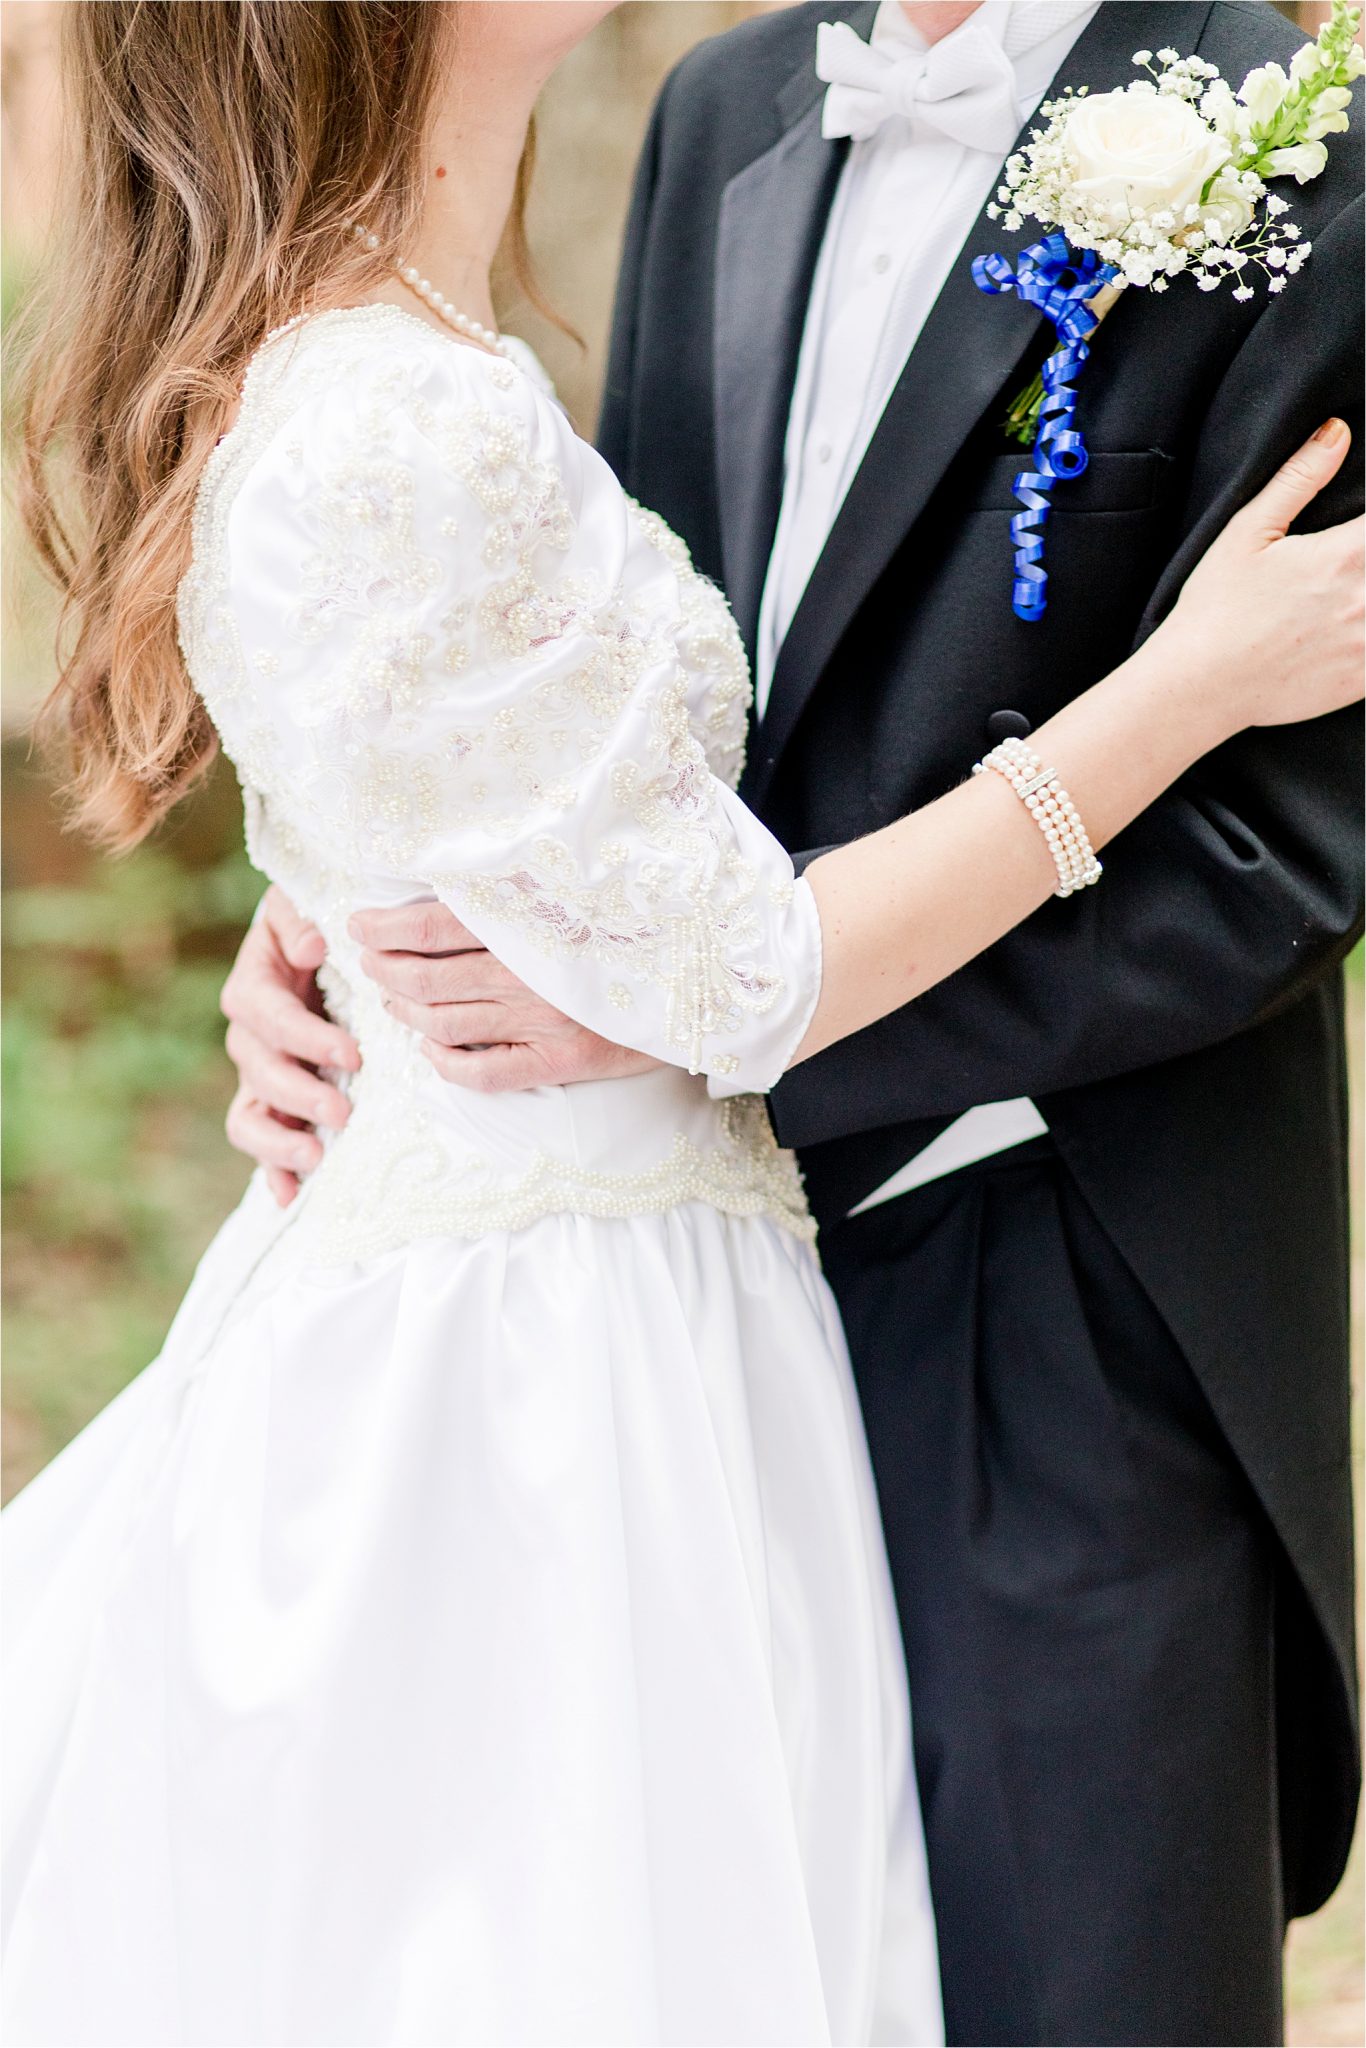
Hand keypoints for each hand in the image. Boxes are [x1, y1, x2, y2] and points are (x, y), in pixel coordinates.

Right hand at [221, 886, 360, 1205]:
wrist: (316, 946)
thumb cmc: (317, 923)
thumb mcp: (302, 907)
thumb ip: (300, 920)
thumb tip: (311, 946)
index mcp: (253, 986)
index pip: (270, 1017)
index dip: (307, 1038)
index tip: (353, 1054)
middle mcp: (249, 1036)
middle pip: (259, 1071)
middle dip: (301, 1094)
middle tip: (345, 1112)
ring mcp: (259, 1074)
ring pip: (249, 1115)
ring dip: (279, 1141)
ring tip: (316, 1156)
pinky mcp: (274, 1102)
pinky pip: (262, 1139)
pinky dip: (272, 1169)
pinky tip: (290, 1195)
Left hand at [347, 902, 659, 1091]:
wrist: (695, 985)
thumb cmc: (624, 937)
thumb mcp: (571, 901)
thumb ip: (514, 899)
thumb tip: (443, 899)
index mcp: (528, 924)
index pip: (433, 926)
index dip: (385, 928)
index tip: (358, 924)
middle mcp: (529, 974)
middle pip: (427, 977)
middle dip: (385, 971)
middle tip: (369, 963)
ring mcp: (542, 1022)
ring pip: (444, 1024)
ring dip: (406, 1013)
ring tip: (393, 999)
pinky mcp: (559, 1062)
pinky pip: (482, 1073)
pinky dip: (445, 1065)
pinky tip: (431, 1052)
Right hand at [1164, 418, 1364, 732]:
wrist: (1199, 689)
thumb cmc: (1214, 609)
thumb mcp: (1246, 533)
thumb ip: (1299, 478)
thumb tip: (1338, 431)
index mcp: (1346, 554)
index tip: (1358, 530)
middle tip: (1352, 559)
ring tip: (1356, 592)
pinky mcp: (1362, 680)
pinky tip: (1356, 628)